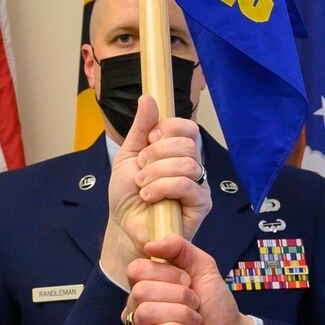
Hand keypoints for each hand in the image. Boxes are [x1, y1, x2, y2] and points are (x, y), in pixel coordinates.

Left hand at [101, 96, 208, 285]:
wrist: (124, 227)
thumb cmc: (127, 196)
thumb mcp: (128, 156)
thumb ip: (140, 129)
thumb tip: (148, 98)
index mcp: (176, 151)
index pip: (187, 127)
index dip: (168, 129)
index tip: (148, 141)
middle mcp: (192, 165)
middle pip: (187, 143)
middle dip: (156, 154)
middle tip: (140, 171)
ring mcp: (199, 185)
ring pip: (187, 163)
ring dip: (156, 173)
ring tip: (141, 187)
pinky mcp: (201, 205)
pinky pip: (188, 185)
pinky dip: (162, 187)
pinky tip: (149, 197)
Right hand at [125, 235, 252, 324]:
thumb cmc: (215, 305)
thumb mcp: (203, 267)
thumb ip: (179, 247)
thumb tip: (150, 243)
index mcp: (147, 285)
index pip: (136, 270)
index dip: (166, 274)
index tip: (189, 281)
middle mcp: (138, 307)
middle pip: (140, 292)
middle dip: (178, 296)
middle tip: (195, 304)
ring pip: (144, 314)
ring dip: (179, 315)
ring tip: (195, 321)